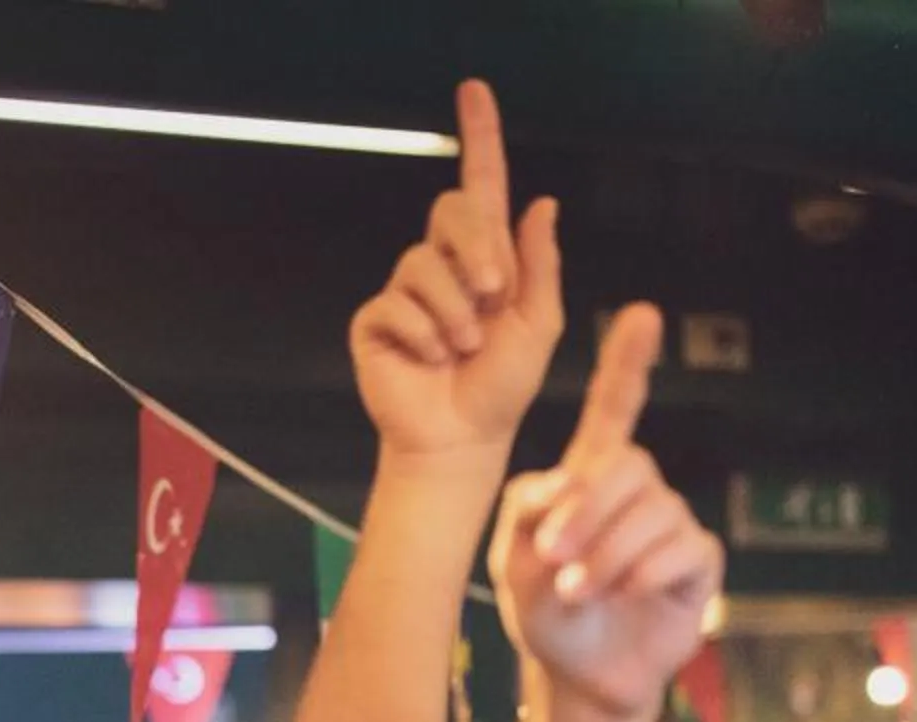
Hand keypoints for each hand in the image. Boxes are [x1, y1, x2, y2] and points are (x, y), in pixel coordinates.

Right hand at [348, 81, 563, 463]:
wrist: (462, 437)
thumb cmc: (502, 385)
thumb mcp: (540, 322)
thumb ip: (540, 264)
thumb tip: (541, 202)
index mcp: (487, 257)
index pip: (482, 184)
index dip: (480, 135)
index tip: (475, 90)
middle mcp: (443, 264)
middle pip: (451, 209)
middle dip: (479, 246)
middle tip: (496, 293)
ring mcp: (405, 290)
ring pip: (424, 264)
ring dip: (455, 310)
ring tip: (465, 347)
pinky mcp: (375, 320)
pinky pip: (396, 304)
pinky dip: (424, 333)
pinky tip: (433, 357)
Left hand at [490, 305, 719, 721]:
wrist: (574, 675)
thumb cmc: (543, 610)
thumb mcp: (512, 556)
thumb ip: (527, 508)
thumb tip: (568, 478)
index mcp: (590, 478)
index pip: (615, 410)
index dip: (628, 365)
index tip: (643, 317)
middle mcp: (638, 492)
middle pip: (627, 465)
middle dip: (586, 510)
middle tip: (554, 555)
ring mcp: (671, 524)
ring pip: (652, 510)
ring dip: (606, 553)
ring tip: (576, 590)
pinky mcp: (698, 562)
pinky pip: (680, 548)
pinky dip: (641, 572)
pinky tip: (620, 594)